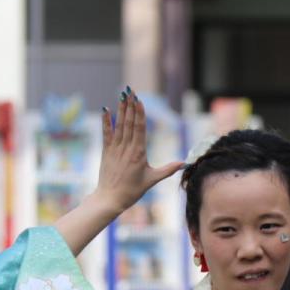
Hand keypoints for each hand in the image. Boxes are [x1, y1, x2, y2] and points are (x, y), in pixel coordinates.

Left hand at [94, 89, 183, 213]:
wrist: (111, 199)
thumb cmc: (132, 191)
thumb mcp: (152, 180)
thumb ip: (168, 170)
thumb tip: (184, 164)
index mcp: (138, 153)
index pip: (139, 129)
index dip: (139, 113)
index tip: (139, 100)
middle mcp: (126, 148)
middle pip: (129, 123)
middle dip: (130, 105)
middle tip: (130, 91)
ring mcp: (115, 149)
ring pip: (119, 125)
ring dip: (121, 109)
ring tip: (122, 95)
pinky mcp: (106, 152)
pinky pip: (106, 133)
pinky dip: (106, 121)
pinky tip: (105, 109)